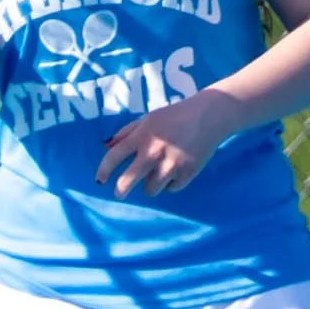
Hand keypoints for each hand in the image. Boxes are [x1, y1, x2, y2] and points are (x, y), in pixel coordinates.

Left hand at [96, 91, 240, 197]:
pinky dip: (171, 183)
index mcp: (142, 136)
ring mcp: (172, 163)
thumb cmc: (175, 116)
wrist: (210, 115)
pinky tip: (176, 171)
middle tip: (120, 193)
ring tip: (158, 173)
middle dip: (121, 190)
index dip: (103, 171)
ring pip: (151, 189)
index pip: (114, 156)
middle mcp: (154, 151)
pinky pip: (172, 188)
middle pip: (128, 181)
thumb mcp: (148, 118)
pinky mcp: (188, 172)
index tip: (100, 180)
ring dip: (151, 185)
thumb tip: (107, 147)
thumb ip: (127, 132)